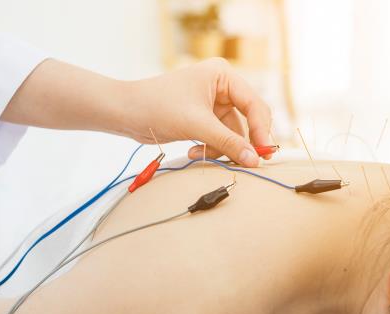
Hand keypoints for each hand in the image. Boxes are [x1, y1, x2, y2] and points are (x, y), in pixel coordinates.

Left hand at [124, 57, 272, 166]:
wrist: (125, 112)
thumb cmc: (157, 106)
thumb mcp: (197, 125)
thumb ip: (228, 143)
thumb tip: (254, 160)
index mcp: (222, 75)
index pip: (254, 104)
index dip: (261, 130)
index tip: (264, 153)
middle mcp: (222, 86)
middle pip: (248, 119)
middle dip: (243, 141)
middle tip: (250, 162)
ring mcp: (214, 103)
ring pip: (234, 133)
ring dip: (222, 148)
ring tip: (203, 154)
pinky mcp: (205, 118)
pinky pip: (220, 138)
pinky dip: (211, 148)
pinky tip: (194, 152)